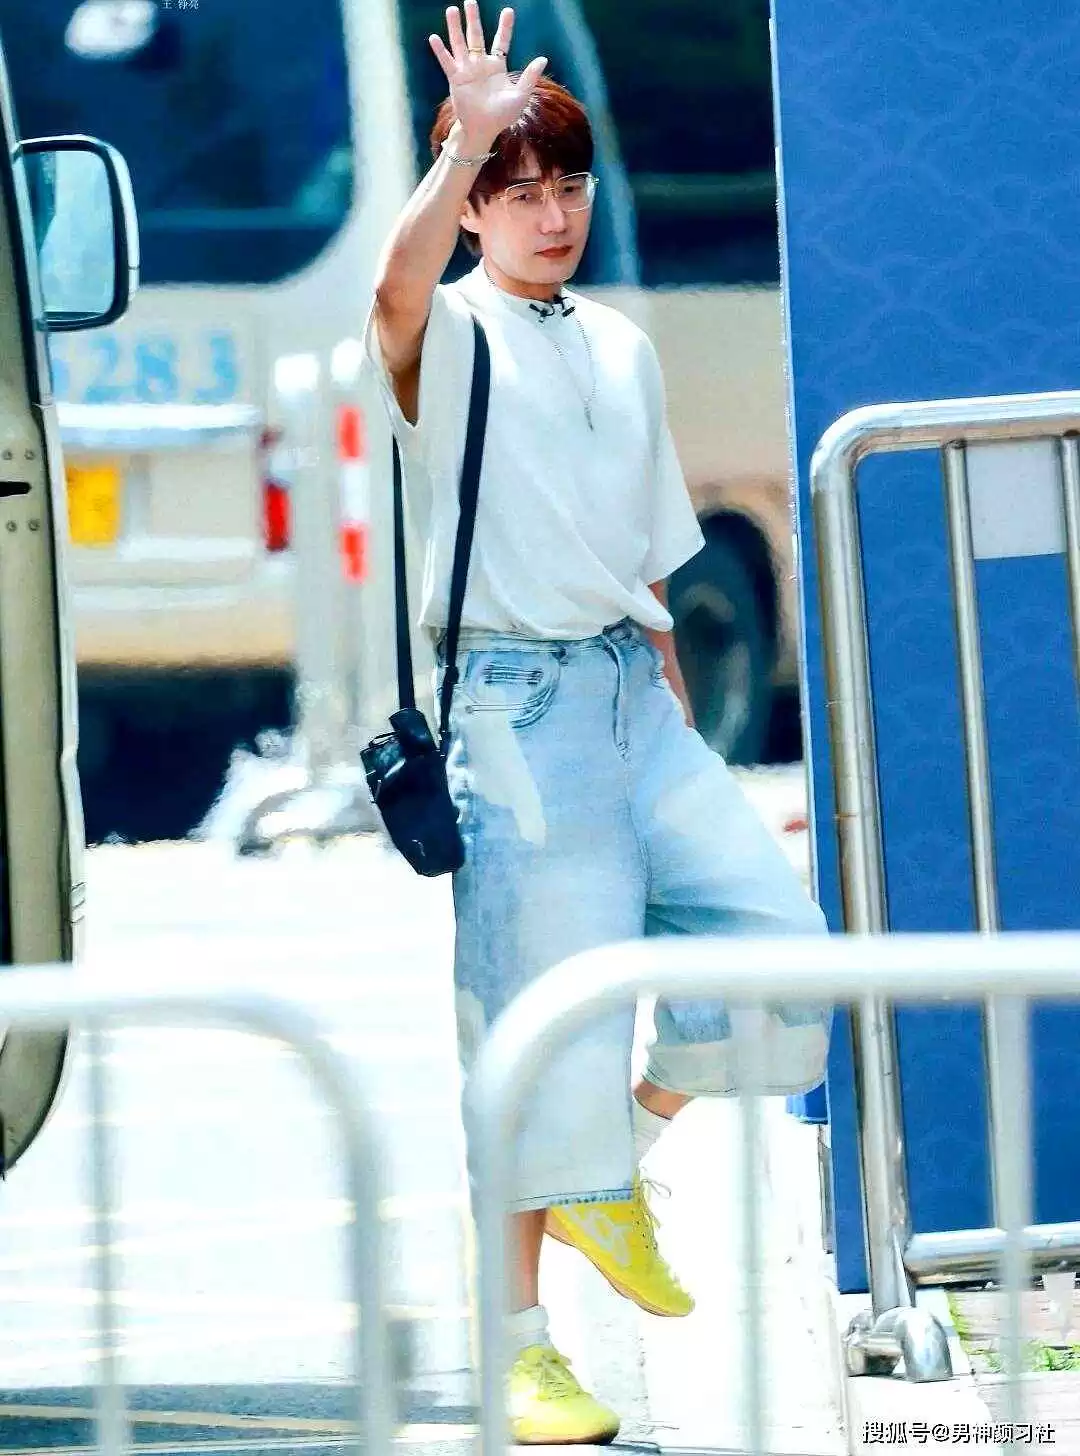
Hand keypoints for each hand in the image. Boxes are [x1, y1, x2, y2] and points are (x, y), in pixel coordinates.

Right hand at [429, 3, 547, 145]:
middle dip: (473, 19)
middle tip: (470, 1)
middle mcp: (480, 65)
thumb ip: (529, 77)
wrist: (484, 130)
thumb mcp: (520, 96)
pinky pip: (447, 62)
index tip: (508, 11)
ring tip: (451, 10)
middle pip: (476, 36)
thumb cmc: (502, 116)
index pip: (501, 42)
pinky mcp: (456, 79)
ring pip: (460, 44)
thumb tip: (543, 58)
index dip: (505, 27)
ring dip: (455, 27)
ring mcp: (467, 70)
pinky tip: (434, 38)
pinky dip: (440, 51)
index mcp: (497, 67)